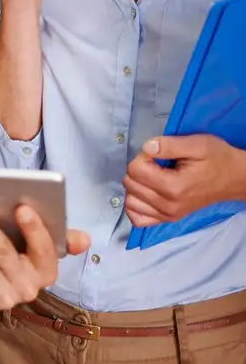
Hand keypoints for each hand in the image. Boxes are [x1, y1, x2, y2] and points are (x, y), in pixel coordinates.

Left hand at [0, 203, 89, 325]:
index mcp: (47, 272)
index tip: (21, 207)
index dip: (34, 229)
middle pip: (3, 252)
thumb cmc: (15, 260)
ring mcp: (2, 298)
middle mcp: (27, 288)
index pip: (44, 250)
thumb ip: (59, 239)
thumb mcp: (37, 250)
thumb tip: (84, 240)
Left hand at [123, 134, 245, 226]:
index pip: (135, 170)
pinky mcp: (168, 219)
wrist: (233, 179)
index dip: (143, 155)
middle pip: (130, 184)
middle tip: (157, 163)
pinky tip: (145, 193)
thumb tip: (145, 147)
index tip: (158, 153)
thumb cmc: (217, 159)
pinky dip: (136, 204)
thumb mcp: (197, 144)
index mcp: (173, 187)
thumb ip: (169, 145)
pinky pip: (138, 218)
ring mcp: (167, 215)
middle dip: (139, 168)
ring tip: (152, 176)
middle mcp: (167, 205)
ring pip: (130, 201)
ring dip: (135, 185)